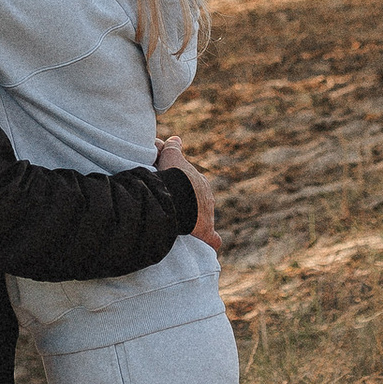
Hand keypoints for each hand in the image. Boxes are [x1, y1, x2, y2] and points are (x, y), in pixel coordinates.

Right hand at [156, 133, 219, 254]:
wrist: (177, 194)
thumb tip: (175, 138)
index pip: (195, 184)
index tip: (176, 190)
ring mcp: (207, 214)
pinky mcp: (205, 230)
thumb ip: (172, 147)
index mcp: (199, 182)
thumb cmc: (173, 176)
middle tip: (179, 207)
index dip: (185, 187)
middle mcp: (207, 197)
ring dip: (197, 221)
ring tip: (186, 226)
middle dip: (193, 204)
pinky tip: (212, 245)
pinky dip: (212, 241)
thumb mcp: (170, 157)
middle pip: (201, 201)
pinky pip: (212, 239)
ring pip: (206, 218)